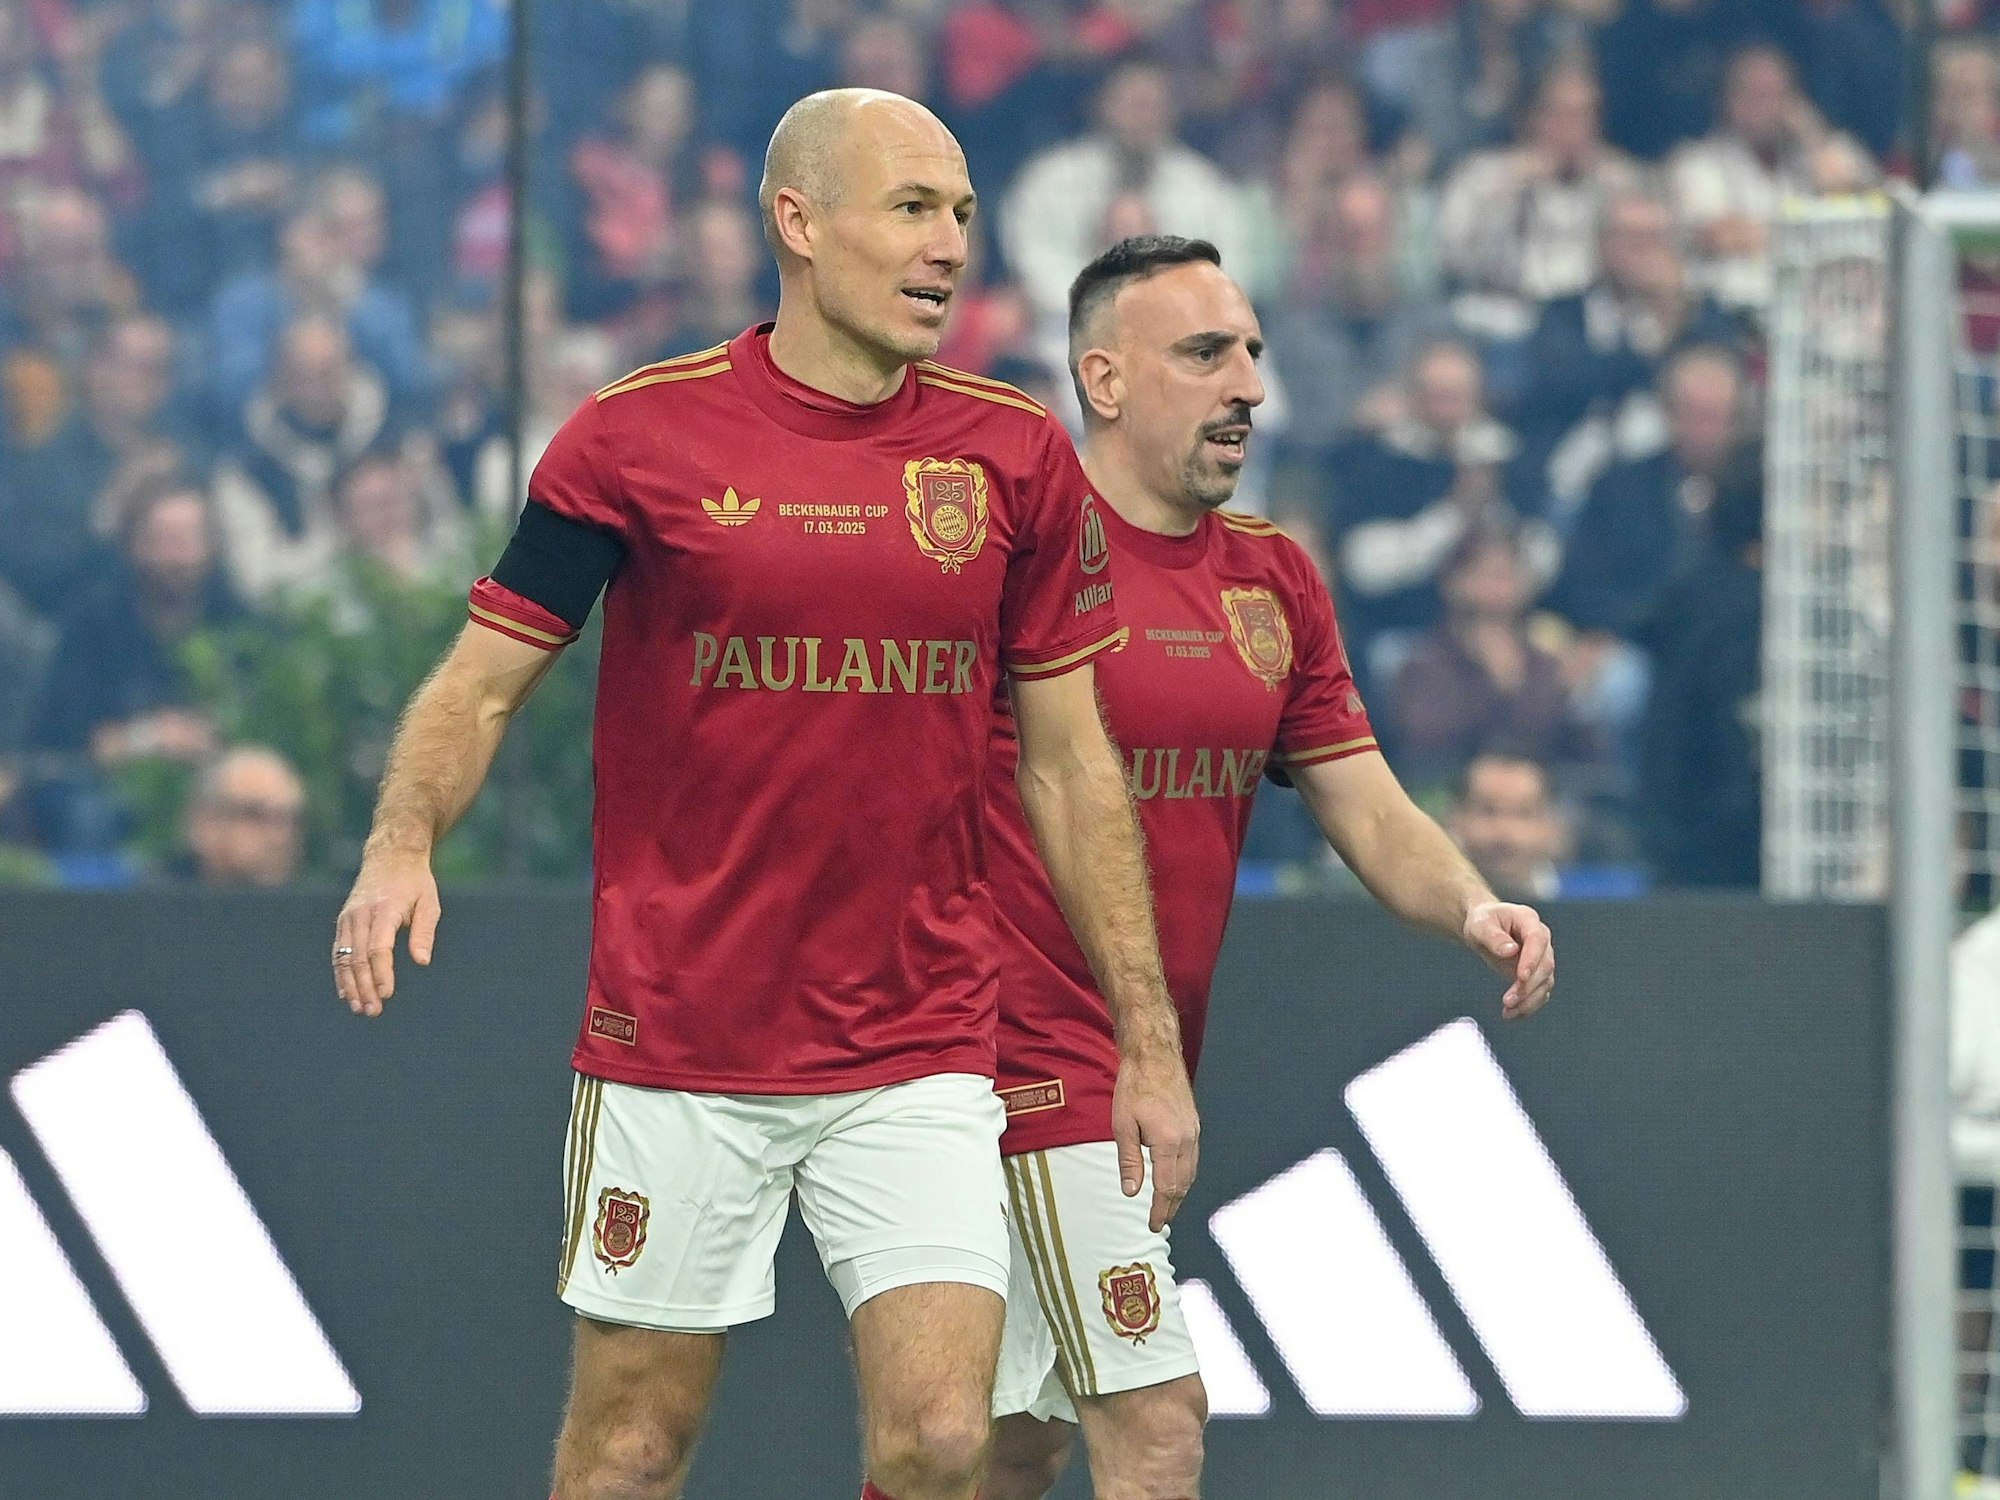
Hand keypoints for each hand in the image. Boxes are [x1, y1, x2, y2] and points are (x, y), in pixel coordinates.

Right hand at [333, 850, 440, 1016]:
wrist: (390, 857)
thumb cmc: (414, 883)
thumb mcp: (428, 903)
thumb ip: (423, 932)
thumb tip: (422, 962)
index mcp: (384, 910)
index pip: (379, 947)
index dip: (382, 973)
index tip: (387, 994)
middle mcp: (361, 915)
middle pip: (359, 957)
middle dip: (365, 986)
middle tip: (373, 1011)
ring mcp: (348, 918)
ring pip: (345, 957)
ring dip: (351, 985)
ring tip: (360, 1008)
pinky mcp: (343, 922)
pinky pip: (339, 952)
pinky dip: (341, 974)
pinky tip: (347, 993)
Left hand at [1111, 1044, 1199, 1232]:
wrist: (1156, 1056)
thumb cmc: (1135, 1086)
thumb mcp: (1123, 1125)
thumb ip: (1129, 1160)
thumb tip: (1131, 1191)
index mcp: (1168, 1142)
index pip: (1167, 1188)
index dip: (1160, 1210)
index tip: (1153, 1225)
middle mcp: (1187, 1140)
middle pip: (1183, 1184)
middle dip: (1172, 1206)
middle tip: (1160, 1221)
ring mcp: (1194, 1131)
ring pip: (1191, 1172)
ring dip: (1180, 1192)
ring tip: (1168, 1205)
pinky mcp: (1195, 1123)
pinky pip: (1193, 1157)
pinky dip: (1185, 1174)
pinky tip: (1175, 1176)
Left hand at [1463, 900, 1553, 1019]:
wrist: (1484, 929)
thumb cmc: (1483, 921)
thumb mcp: (1481, 924)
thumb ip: (1493, 936)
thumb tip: (1510, 951)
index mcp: (1529, 921)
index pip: (1537, 940)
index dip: (1532, 959)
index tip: (1520, 976)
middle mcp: (1541, 940)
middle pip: (1545, 966)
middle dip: (1528, 986)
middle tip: (1508, 1000)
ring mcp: (1541, 958)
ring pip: (1545, 983)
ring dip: (1529, 1000)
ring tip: (1508, 1011)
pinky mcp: (1536, 975)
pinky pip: (1539, 993)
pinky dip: (1528, 1006)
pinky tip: (1511, 1014)